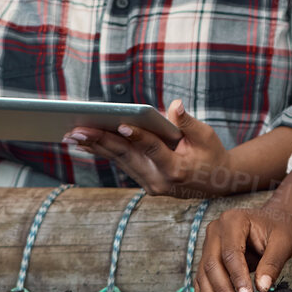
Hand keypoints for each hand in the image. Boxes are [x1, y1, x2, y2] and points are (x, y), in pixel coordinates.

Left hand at [68, 99, 239, 199]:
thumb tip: (174, 105)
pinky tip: (86, 142)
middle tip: (78, 129)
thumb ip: (187, 122)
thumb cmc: (212, 154)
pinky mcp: (145, 183)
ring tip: (73, 134)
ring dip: (95, 147)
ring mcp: (151, 185)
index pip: (153, 150)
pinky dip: (104, 152)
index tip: (121, 123)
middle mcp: (160, 181)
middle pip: (127, 157)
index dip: (138, 135)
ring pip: (119, 161)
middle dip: (101, 141)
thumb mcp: (206, 135)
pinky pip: (122, 164)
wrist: (218, 182)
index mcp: (177, 169)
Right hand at [192, 205, 291, 291]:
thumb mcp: (284, 243)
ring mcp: (209, 243)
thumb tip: (262, 288)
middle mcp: (215, 230)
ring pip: (204, 274)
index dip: (238, 277)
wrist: (273, 222)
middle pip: (213, 264)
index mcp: (233, 220)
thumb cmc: (279, 230)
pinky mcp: (208, 256)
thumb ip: (273, 264)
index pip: (231, 253)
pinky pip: (202, 278)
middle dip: (222, 291)